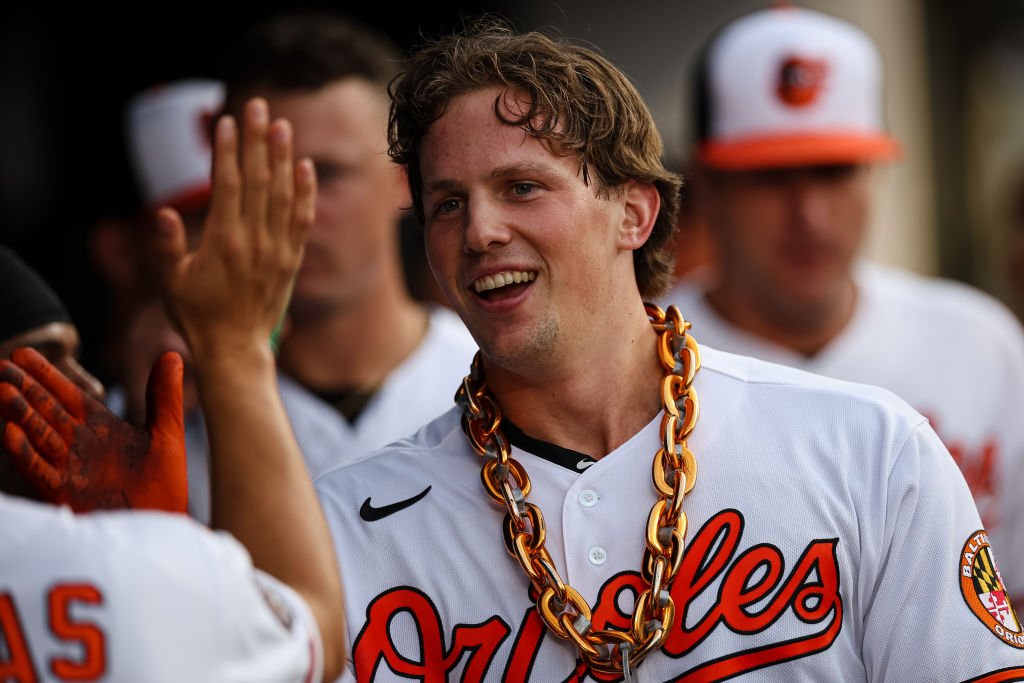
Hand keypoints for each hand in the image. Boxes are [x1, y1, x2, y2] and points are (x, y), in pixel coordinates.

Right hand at [0, 346, 186, 512]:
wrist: (160, 528)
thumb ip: (164, 397)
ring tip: (1, 391)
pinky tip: (9, 432)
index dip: (48, 376)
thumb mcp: (166, 435)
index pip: (70, 395)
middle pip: (47, 411)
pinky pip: (41, 470)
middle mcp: (79, 445)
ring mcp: (70, 468)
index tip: (24, 354)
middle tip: (0, 365)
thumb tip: (171, 354)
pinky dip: (26, 453)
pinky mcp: (66, 493)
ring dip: (20, 414)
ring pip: (39, 435)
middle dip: (24, 389)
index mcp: (101, 428)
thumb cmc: (164, 486)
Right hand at [152, 98, 314, 364]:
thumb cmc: (197, 315)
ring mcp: (277, 249)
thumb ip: (167, 245)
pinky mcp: (291, 259)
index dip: (228, 151)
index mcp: (223, 242)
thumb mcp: (170, 282)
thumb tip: (162, 211)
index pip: (228, 185)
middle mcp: (254, 241)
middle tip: (259, 107)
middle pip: (258, 181)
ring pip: (282, 195)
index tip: (229, 122)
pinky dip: (305, 192)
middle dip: (258, 141)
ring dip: (282, 158)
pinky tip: (305, 167)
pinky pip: (302, 219)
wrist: (235, 349)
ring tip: (282, 126)